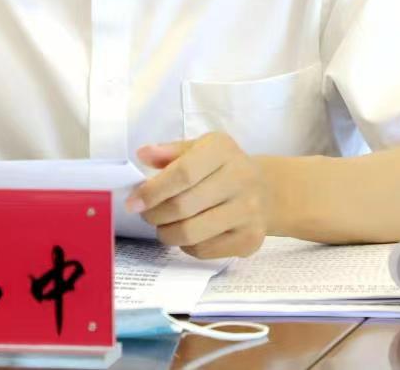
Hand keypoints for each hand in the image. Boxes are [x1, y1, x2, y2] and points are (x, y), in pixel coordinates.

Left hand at [126, 132, 268, 258]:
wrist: (267, 190)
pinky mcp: (250, 239)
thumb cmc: (224, 167)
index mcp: (223, 150)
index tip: (133, 202)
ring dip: (167, 233)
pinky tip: (187, 234)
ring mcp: (248, 212)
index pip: (183, 173)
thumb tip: (143, 154)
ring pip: (192, 233)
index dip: (153, 190)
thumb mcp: (200, 148)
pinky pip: (205, 250)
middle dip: (155, 214)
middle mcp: (241, 179)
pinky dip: (186, 246)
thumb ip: (171, 151)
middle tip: (146, 214)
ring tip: (163, 226)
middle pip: (184, 206)